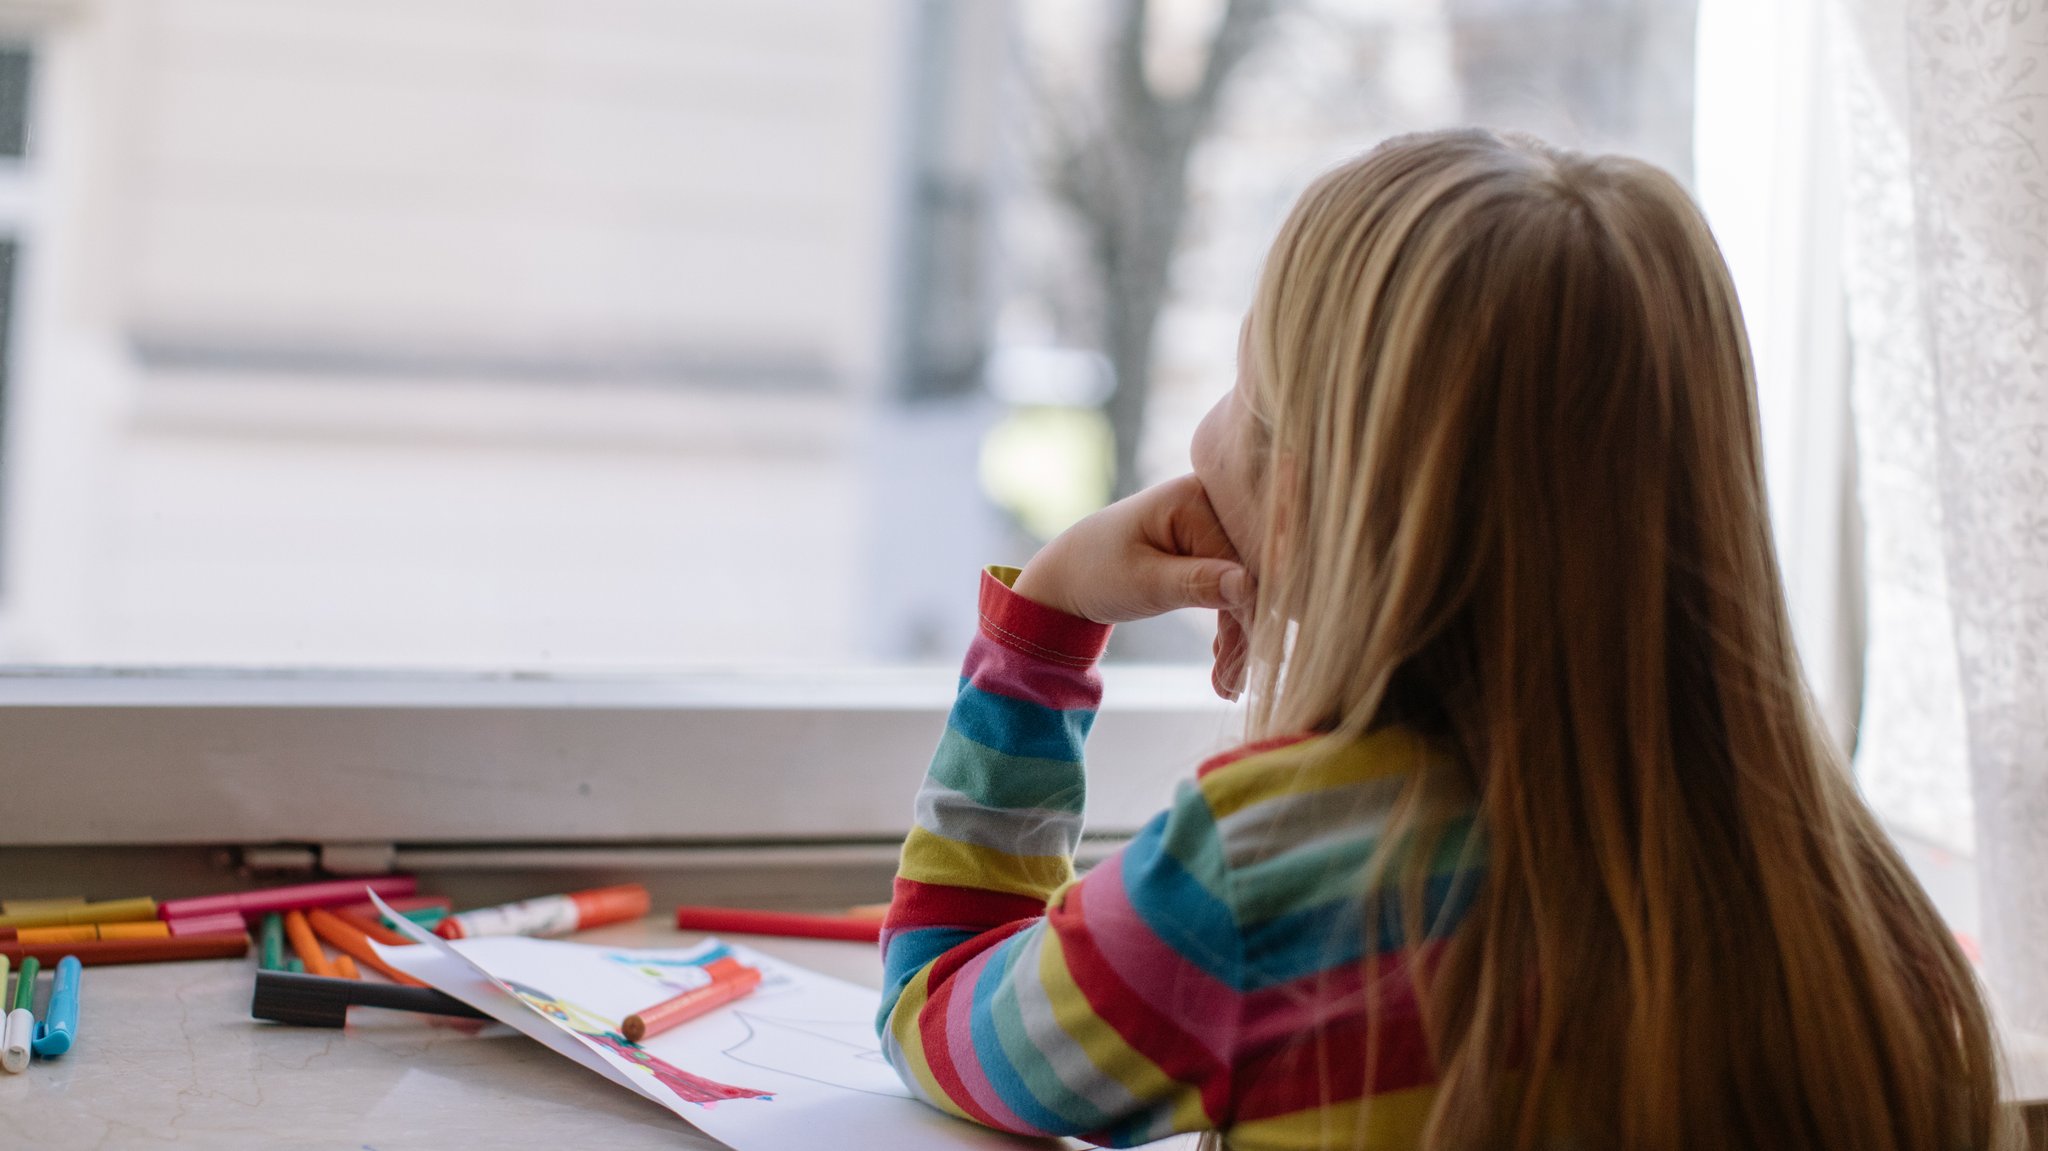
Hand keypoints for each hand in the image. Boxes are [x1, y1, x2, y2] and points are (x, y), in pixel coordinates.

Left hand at [1011, 475, 1252, 695]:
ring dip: (1239, 636)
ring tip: (1226, 686)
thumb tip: (1250, 586)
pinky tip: (1223, 664)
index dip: (1250, 612)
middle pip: (1249, 572)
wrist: (1070, 574)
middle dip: (1245, 631)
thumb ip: (1197, 583)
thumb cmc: (1097, 573)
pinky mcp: (1212, 545)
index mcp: (1194, 498)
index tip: (1253, 662)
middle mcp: (1212, 501)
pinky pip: (1234, 587)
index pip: (1241, 560)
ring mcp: (1214, 521)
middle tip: (1234, 685)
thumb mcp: (1144, 583)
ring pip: (1245, 586)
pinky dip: (1229, 626)